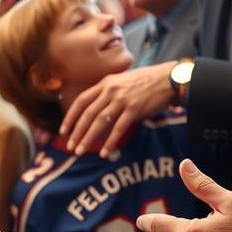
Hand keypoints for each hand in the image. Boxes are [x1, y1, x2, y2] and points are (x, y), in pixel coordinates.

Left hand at [60, 61, 175, 156]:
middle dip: (77, 132)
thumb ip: (108, 91)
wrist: (167, 78)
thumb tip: (97, 107)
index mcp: (106, 83)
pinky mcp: (134, 110)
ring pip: (100, 122)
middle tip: (70, 146)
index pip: (81, 101)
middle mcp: (111, 91)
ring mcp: (122, 100)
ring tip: (80, 151)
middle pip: (88, 114)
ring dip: (88, 138)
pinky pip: (118, 129)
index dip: (71, 116)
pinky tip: (105, 152)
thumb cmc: (146, 80)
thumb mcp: (122, 80)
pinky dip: (110, 142)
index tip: (64, 129)